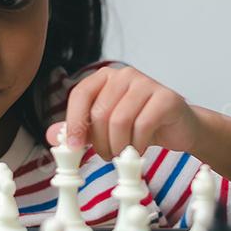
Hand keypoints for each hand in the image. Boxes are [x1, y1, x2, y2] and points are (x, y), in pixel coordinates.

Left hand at [45, 65, 202, 159]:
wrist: (178, 128)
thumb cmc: (139, 126)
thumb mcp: (104, 129)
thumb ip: (78, 130)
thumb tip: (51, 136)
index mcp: (106, 76)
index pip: (80, 94)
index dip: (73, 122)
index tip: (72, 147)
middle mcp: (125, 74)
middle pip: (100, 112)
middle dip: (100, 142)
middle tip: (107, 156)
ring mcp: (147, 83)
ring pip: (119, 121)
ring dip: (118, 146)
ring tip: (122, 155)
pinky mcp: (166, 98)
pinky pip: (142, 125)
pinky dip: (137, 145)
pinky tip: (139, 149)